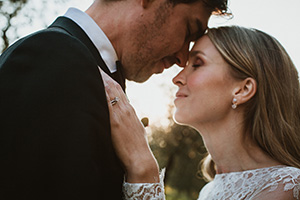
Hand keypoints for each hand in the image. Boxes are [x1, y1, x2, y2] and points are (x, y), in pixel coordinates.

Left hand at [99, 68, 158, 182]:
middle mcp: (126, 109)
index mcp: (130, 110)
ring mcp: (121, 114)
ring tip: (91, 69)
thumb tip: (128, 119)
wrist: (140, 158)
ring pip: (110, 91)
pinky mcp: (115, 121)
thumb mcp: (136, 130)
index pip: (119, 91)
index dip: (110, 80)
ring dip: (100, 79)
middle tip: (93, 65)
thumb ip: (131, 122)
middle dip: (103, 75)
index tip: (103, 73)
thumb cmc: (138, 146)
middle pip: (114, 87)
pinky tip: (93, 84)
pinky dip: (100, 92)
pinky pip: (106, 102)